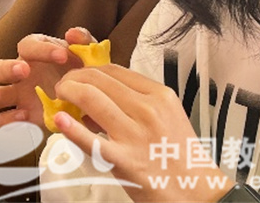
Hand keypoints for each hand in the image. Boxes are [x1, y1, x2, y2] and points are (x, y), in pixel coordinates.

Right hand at [0, 28, 91, 129]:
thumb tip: (72, 34)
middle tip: (24, 71)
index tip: (63, 57)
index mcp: (33, 53)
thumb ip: (84, 40)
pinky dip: (8, 121)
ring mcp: (16, 98)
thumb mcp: (87, 55)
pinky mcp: (22, 118)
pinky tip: (23, 119)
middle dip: (7, 68)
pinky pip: (3, 121)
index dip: (42, 49)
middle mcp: (19, 74)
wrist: (92, 101)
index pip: (28, 45)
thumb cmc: (83, 72)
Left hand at [52, 65, 232, 202]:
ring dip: (68, 93)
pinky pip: (92, 141)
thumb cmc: (180, 156)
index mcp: (159, 95)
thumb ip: (136, 101)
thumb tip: (99, 94)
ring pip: (91, 99)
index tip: (79, 74)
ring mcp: (135, 135)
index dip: (89, 68)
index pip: (114, 70)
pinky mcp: (124, 161)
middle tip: (63, 85)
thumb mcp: (166, 116)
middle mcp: (147, 110)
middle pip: (99, 80)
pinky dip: (72, 129)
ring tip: (60, 97)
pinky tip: (60, 121)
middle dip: (73, 78)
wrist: (199, 193)